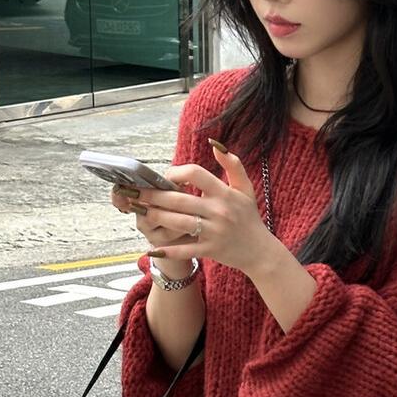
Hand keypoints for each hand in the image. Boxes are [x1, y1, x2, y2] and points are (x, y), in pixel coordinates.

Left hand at [112, 140, 275, 275]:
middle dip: (154, 196)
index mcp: (225, 193)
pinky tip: (152, 248)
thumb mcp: (246, 189)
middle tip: (135, 193)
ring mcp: (214, 232)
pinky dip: (169, 250)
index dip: (176, 172)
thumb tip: (214, 145)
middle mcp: (219, 211)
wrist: (260, 251)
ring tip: (139, 211)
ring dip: (155, 217)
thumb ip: (233, 165)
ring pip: (178, 223)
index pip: (195, 174)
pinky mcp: (210, 250)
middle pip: (179, 200)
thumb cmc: (249, 218)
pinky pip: (186, 250)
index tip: (166, 176)